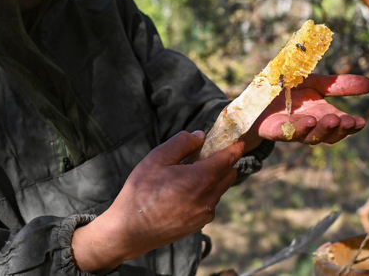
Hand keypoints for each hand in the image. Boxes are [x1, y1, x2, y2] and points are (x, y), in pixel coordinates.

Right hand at [71, 131, 243, 274]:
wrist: (129, 231)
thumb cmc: (140, 192)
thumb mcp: (157, 158)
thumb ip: (182, 142)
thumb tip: (200, 136)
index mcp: (201, 178)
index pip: (229, 158)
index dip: (236, 147)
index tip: (239, 140)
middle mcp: (209, 198)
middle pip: (229, 174)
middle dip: (224, 161)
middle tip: (206, 153)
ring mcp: (205, 214)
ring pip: (219, 189)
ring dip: (213, 178)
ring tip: (188, 173)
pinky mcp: (198, 224)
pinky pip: (209, 203)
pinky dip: (204, 193)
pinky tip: (183, 191)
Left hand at [244, 74, 368, 148]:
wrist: (255, 95)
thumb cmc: (288, 89)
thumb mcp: (315, 82)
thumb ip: (339, 85)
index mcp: (322, 114)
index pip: (341, 125)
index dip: (351, 126)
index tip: (361, 122)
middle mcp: (310, 125)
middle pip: (328, 134)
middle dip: (339, 129)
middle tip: (348, 121)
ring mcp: (292, 129)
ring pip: (310, 136)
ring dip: (322, 129)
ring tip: (332, 119)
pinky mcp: (274, 130)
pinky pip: (287, 132)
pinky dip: (298, 128)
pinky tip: (308, 121)